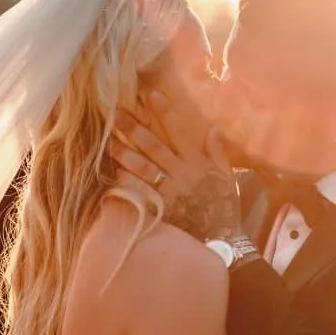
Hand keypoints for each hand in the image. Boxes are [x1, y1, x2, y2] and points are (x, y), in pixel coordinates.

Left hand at [110, 92, 243, 240]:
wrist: (222, 239)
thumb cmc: (224, 207)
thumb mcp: (228, 177)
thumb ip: (218, 152)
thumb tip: (212, 128)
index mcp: (197, 162)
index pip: (178, 131)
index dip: (164, 112)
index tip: (150, 95)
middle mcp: (182, 172)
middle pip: (154, 145)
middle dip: (134, 128)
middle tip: (114, 113)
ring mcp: (170, 190)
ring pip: (143, 167)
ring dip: (124, 153)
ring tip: (107, 141)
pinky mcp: (162, 208)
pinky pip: (141, 192)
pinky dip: (127, 182)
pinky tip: (113, 172)